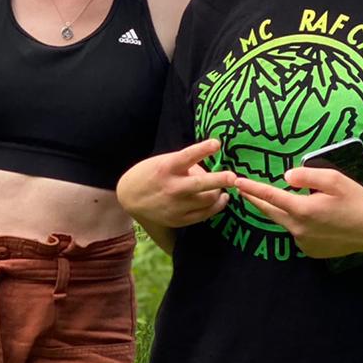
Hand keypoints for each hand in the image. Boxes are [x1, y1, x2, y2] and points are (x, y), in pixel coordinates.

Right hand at [117, 139, 236, 227]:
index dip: (203, 149)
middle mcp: (172, 188)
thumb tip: (210, 170)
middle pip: (200, 184)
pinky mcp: (179, 219)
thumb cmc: (151, 174)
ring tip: (224, 187)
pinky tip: (221, 198)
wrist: (130, 198)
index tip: (216, 143)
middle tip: (233, 177)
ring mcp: (176, 206)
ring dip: (219, 192)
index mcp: (167, 168)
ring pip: (207, 200)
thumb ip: (186, 163)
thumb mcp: (164, 161)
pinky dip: (216, 206)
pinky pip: (204, 214)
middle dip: (219, 180)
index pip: (187, 156)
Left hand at [231, 165, 362, 258]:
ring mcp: (303, 242)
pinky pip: (297, 234)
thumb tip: (285, 177)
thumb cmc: (356, 201)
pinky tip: (313, 220)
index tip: (237, 182)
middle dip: (256, 200)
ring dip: (282, 212)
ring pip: (285, 223)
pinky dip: (298, 225)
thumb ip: (307, 175)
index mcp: (302, 209)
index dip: (251, 189)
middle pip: (270, 212)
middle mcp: (298, 228)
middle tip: (243, 191)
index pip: (269, 196)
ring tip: (284, 201)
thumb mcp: (334, 180)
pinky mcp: (310, 251)